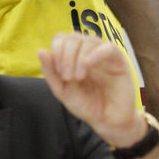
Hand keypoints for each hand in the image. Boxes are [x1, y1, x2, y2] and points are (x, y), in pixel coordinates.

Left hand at [38, 33, 144, 147]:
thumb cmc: (86, 105)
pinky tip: (87, 65)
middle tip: (68, 77)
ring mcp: (103, 54)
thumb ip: (50, 72)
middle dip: (66, 55)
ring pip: (88, 40)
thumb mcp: (62, 90)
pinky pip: (108, 47)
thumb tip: (40, 51)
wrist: (107, 122)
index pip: (61, 38)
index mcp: (73, 56)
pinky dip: (95, 54)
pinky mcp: (118, 60)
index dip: (57, 49)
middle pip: (73, 37)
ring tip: (78, 77)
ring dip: (78, 57)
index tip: (59, 71)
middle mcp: (88, 51)